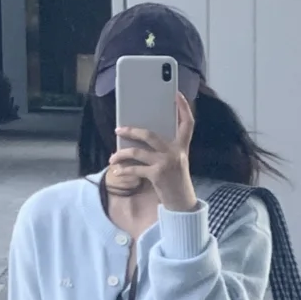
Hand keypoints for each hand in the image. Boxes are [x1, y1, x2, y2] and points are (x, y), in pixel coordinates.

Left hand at [111, 92, 196, 211]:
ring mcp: (166, 163)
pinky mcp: (157, 175)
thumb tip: (140, 139)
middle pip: (150, 135)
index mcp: (182, 147)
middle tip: (118, 130)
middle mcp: (176, 152)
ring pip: (138, 152)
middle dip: (131, 131)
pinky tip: (117, 171)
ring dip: (122, 154)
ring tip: (113, 157)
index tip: (178, 95)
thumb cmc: (175, 181)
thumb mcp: (176, 162)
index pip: (187, 124)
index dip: (184, 108)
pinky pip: (135, 169)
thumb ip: (165, 149)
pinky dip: (123, 170)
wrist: (182, 204)